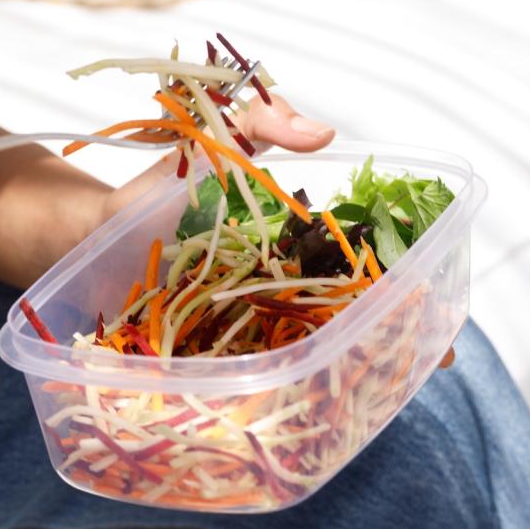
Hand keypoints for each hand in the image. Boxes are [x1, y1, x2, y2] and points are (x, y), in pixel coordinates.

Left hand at [102, 96, 458, 368]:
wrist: (91, 235)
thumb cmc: (156, 188)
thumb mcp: (212, 141)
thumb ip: (263, 121)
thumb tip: (328, 134)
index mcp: (293, 244)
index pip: (361, 263)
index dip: (404, 280)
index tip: (438, 299)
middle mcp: (280, 289)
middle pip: (349, 316)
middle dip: (396, 337)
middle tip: (433, 362)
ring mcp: (249, 324)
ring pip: (314, 352)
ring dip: (353, 369)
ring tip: (388, 388)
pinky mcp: (215, 353)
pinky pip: (258, 374)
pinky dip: (286, 390)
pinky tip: (310, 407)